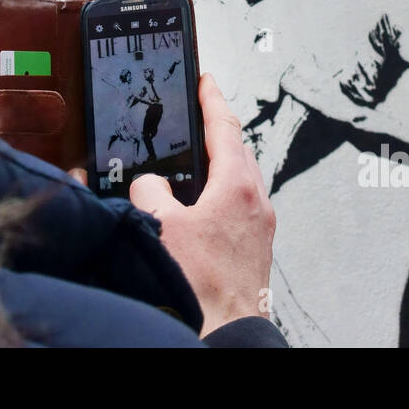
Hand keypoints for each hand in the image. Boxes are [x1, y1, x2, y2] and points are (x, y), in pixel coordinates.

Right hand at [129, 73, 276, 336]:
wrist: (225, 328)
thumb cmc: (202, 284)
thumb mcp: (161, 224)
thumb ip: (150, 191)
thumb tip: (149, 184)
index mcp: (237, 185)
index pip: (224, 125)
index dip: (210, 98)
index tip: (204, 80)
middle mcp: (256, 201)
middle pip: (237, 149)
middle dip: (216, 130)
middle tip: (198, 115)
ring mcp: (259, 224)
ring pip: (239, 178)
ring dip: (218, 164)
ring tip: (194, 160)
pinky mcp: (254, 245)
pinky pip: (237, 204)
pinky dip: (219, 192)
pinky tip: (198, 207)